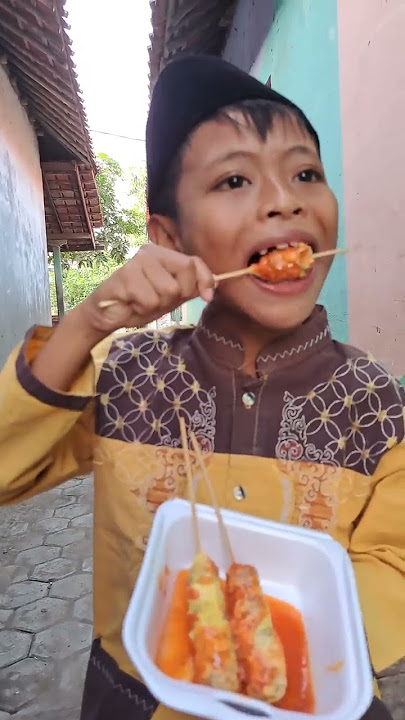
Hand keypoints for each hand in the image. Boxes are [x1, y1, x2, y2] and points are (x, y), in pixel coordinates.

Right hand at [80, 243, 214, 339]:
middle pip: (186, 274)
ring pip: (168, 290)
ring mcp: (137, 261)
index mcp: (164, 255)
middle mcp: (151, 252)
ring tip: (141, 301)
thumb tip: (216, 284)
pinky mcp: (125, 275)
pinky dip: (142, 308)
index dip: (205, 279)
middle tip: (156, 299)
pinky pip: (150, 299)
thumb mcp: (170, 296)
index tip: (206, 297)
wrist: (108, 314)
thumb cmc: (140, 303)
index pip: (194, 262)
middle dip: (176, 295)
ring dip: (156, 304)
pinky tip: (131, 302)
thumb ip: (190, 288)